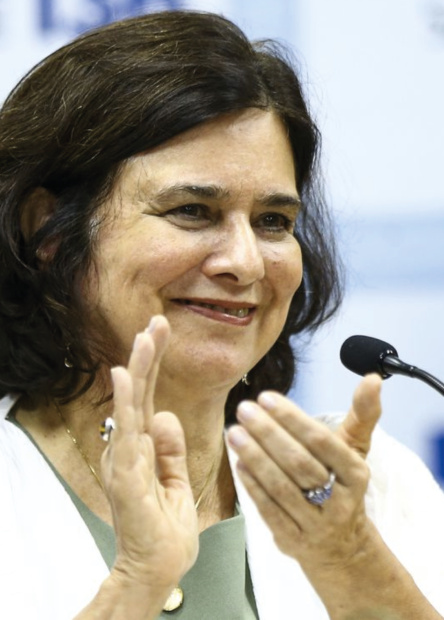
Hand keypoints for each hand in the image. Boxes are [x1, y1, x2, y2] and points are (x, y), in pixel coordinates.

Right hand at [101, 315, 197, 592]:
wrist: (158, 567)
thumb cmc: (165, 527)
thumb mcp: (176, 479)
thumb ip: (170, 447)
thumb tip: (165, 413)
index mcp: (144, 446)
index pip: (149, 396)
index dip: (155, 364)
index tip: (162, 332)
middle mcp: (130, 446)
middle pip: (139, 392)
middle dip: (148, 355)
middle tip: (157, 322)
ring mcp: (126, 458)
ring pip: (131, 403)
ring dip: (138, 368)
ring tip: (146, 336)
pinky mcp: (127, 472)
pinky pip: (126, 430)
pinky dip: (124, 401)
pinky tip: (123, 374)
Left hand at [226, 374, 381, 573]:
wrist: (343, 547)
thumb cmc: (342, 485)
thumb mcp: (355, 451)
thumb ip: (361, 414)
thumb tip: (372, 379)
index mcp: (355, 474)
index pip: (321, 441)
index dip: (292, 419)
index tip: (266, 397)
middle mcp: (339, 502)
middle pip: (299, 463)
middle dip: (268, 433)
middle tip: (245, 409)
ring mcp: (315, 524)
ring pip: (281, 487)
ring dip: (255, 456)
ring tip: (235, 432)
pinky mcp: (293, 541)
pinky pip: (269, 510)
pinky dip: (252, 485)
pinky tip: (239, 462)